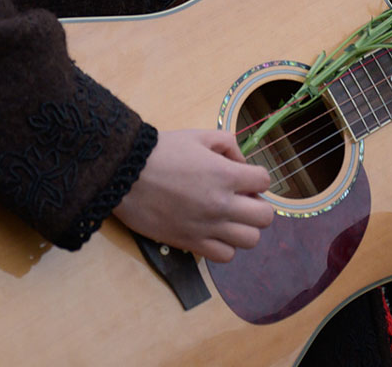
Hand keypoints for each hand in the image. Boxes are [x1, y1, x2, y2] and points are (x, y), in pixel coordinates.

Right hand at [112, 128, 274, 262]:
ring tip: (229, 218)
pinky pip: (225, 256)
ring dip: (244, 228)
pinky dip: (224, 245)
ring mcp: (207, 227)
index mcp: (225, 174)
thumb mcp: (198, 135)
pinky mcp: (191, 243)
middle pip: (265, 217)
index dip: (256, 177)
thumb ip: (227, 144)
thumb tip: (242, 163)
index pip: (265, 181)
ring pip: (250, 240)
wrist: (125, 174)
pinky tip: (214, 232)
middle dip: (257, 205)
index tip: (244, 177)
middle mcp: (222, 204)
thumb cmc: (161, 151)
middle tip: (241, 199)